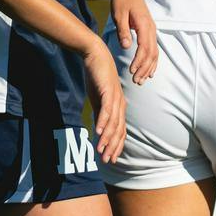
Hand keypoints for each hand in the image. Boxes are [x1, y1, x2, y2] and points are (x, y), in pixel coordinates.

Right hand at [82, 40, 126, 162]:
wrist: (96, 55)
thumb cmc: (97, 77)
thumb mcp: (97, 99)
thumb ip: (99, 114)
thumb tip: (99, 130)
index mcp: (119, 106)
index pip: (120, 130)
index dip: (116, 145)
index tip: (111, 159)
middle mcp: (120, 104)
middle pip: (119, 130)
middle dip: (113, 147)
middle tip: (107, 160)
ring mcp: (115, 97)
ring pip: (113, 122)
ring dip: (107, 138)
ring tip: (101, 150)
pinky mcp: (107, 91)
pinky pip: (106, 109)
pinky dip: (103, 121)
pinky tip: (99, 131)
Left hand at [108, 0, 159, 82]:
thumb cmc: (121, 1)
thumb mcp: (118, 15)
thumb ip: (123, 31)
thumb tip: (126, 47)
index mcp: (144, 25)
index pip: (145, 47)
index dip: (139, 61)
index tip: (132, 71)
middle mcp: (151, 29)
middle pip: (152, 53)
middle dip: (145, 68)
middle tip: (136, 81)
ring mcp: (152, 31)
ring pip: (154, 53)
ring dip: (149, 67)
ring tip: (141, 80)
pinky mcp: (149, 32)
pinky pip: (154, 49)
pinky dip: (152, 62)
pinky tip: (149, 72)